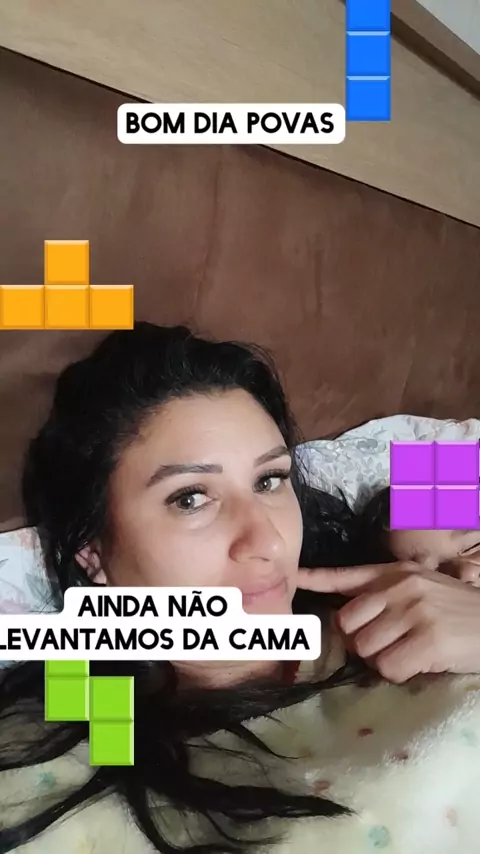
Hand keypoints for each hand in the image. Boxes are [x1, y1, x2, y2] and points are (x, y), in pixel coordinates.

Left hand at [297, 562, 479, 682]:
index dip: (316, 579)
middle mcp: (400, 586)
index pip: (346, 575)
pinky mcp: (427, 639)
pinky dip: (400, 673)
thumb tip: (347, 618)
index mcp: (395, 572)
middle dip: (361, 641)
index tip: (294, 578)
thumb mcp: (421, 588)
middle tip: (388, 645)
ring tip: (409, 651)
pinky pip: (388, 667)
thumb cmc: (458, 612)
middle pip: (347, 624)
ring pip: (365, 649)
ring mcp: (414, 611)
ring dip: (382, 660)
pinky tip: (420, 663)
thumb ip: (385, 595)